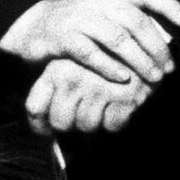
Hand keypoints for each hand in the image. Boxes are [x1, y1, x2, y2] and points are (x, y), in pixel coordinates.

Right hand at [0, 0, 179, 88]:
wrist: (36, 26)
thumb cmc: (81, 24)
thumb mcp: (107, 13)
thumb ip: (132, 19)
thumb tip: (169, 37)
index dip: (170, 6)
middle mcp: (99, 2)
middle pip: (136, 22)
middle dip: (157, 47)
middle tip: (169, 69)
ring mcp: (81, 19)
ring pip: (117, 38)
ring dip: (139, 60)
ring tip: (153, 78)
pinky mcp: (64, 38)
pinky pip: (91, 53)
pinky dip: (109, 66)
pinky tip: (123, 79)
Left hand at [23, 59, 152, 136]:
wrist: (144, 47)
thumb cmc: (102, 60)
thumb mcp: (70, 65)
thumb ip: (50, 90)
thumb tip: (41, 129)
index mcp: (57, 69)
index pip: (35, 108)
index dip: (40, 126)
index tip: (46, 131)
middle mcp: (75, 78)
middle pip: (61, 123)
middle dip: (72, 123)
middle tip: (83, 111)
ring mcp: (100, 88)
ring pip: (86, 126)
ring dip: (95, 121)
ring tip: (103, 101)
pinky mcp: (125, 97)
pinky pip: (112, 126)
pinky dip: (116, 120)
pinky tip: (118, 103)